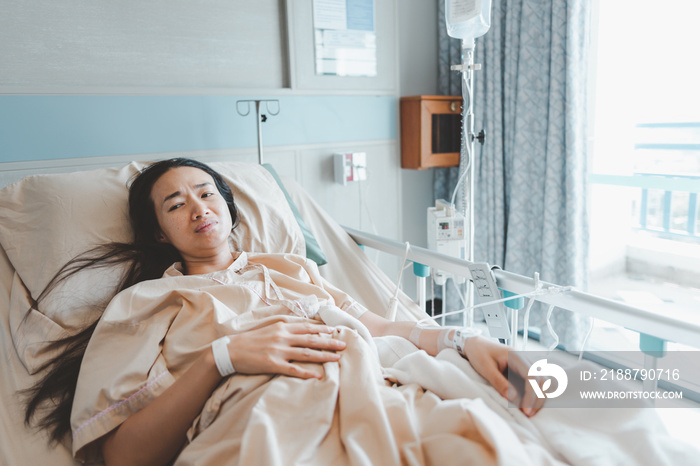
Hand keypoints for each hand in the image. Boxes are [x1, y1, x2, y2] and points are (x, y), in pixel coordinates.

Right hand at [226, 322, 345, 378]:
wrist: (230, 350)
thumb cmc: (250, 340)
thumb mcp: (269, 328)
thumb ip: (285, 327)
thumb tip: (302, 327)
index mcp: (282, 326)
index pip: (308, 327)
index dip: (323, 329)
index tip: (337, 331)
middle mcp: (283, 337)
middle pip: (311, 339)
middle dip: (330, 342)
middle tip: (344, 344)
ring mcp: (278, 351)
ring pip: (306, 353)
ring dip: (324, 356)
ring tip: (337, 359)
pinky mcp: (273, 364)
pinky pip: (293, 369)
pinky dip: (306, 373)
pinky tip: (317, 376)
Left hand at [462, 336, 544, 416]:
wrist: (475, 344)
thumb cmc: (479, 353)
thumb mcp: (485, 368)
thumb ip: (498, 382)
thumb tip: (512, 398)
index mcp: (516, 356)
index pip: (532, 375)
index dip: (532, 394)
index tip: (525, 410)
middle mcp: (524, 359)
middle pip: (541, 379)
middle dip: (538, 398)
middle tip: (528, 414)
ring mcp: (525, 364)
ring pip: (541, 381)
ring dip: (538, 397)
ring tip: (528, 412)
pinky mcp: (522, 370)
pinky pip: (534, 382)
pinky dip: (534, 394)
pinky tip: (527, 405)